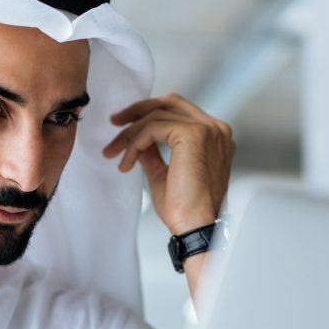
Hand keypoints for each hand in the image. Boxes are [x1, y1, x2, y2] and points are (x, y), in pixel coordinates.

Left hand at [103, 94, 234, 233]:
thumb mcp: (163, 174)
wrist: (195, 226)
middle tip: (115, 122)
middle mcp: (214, 129)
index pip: (178, 111)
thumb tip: (137, 142)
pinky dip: (135, 143)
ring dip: (130, 134)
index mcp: (213, 137)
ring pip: (157, 116)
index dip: (149, 114)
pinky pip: (153, 128)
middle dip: (138, 110)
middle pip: (169, 103)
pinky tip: (127, 162)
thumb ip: (153, 153)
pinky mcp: (193, 135)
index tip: (124, 125)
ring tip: (114, 153)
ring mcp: (206, 130)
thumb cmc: (186, 209)